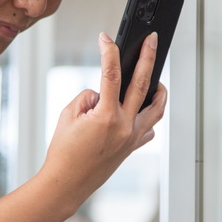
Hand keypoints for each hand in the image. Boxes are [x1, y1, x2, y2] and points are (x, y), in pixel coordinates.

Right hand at [42, 32, 166, 206]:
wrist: (66, 184)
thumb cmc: (64, 153)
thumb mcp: (68, 115)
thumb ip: (89, 97)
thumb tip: (103, 93)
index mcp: (107, 117)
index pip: (112, 75)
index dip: (108, 52)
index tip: (105, 38)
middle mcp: (125, 127)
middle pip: (143, 84)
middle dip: (148, 57)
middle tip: (152, 40)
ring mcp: (132, 138)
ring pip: (157, 108)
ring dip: (158, 90)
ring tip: (155, 78)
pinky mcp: (132, 148)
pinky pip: (149, 128)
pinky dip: (147, 116)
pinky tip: (139, 110)